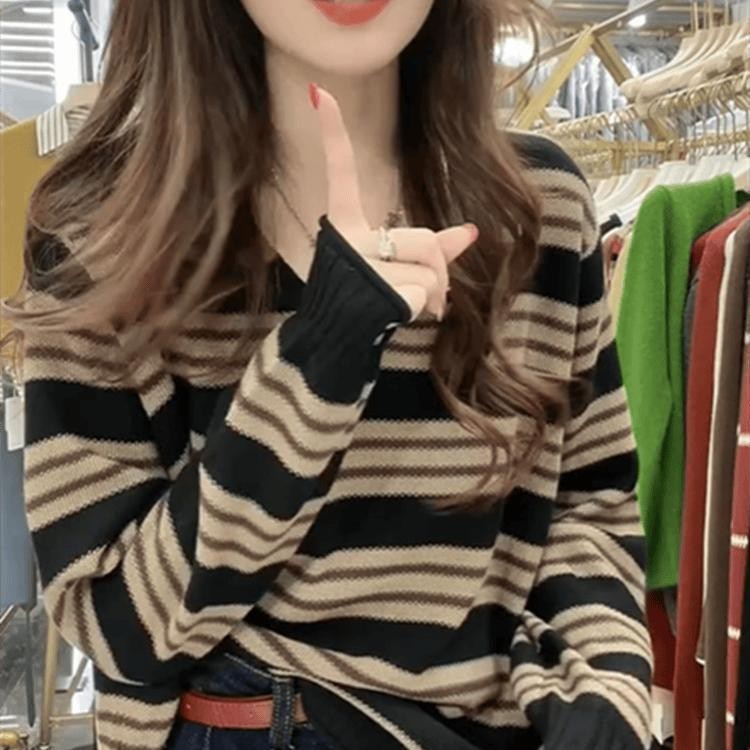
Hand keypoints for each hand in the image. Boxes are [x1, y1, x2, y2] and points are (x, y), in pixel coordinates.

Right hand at [312, 84, 477, 320]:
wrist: (338, 340)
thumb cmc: (367, 302)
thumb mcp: (394, 267)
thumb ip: (430, 248)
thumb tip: (471, 232)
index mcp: (345, 227)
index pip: (340, 174)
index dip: (332, 135)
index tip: (320, 93)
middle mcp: (349, 241)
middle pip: (424, 239)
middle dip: (439, 270)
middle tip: (433, 294)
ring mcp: (361, 266)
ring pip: (430, 267)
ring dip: (434, 292)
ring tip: (415, 305)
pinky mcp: (377, 291)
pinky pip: (424, 289)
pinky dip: (425, 305)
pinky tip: (404, 314)